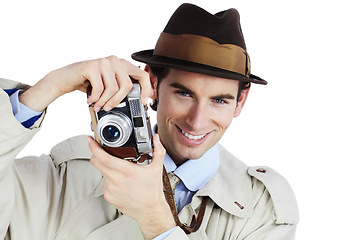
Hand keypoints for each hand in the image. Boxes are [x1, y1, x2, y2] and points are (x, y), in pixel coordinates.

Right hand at [19, 56, 153, 111]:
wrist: (66, 79)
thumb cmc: (89, 83)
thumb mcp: (109, 85)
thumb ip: (122, 88)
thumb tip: (139, 99)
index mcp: (122, 64)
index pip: (142, 75)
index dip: (146, 89)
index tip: (144, 101)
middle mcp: (115, 61)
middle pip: (127, 85)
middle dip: (119, 101)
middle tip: (109, 108)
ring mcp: (104, 62)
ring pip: (113, 89)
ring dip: (105, 101)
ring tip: (98, 105)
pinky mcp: (92, 66)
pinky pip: (100, 89)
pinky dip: (95, 98)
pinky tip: (90, 100)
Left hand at [88, 134, 175, 238]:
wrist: (150, 211)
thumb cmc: (152, 192)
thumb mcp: (157, 168)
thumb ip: (158, 150)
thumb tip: (156, 139)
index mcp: (127, 171)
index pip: (103, 157)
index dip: (94, 147)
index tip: (91, 140)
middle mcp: (116, 180)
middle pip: (96, 163)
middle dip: (96, 154)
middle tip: (101, 149)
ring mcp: (110, 189)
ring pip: (101, 172)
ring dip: (105, 167)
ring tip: (119, 168)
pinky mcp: (108, 196)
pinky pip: (104, 182)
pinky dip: (109, 178)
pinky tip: (119, 179)